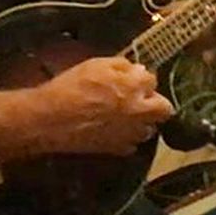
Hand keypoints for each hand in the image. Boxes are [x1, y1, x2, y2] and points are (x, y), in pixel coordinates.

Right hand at [37, 56, 173, 155]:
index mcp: (134, 86)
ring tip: (128, 117)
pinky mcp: (116, 149)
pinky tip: (115, 131)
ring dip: (143, 122)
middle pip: (165, 110)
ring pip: (150, 130)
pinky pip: (132, 145)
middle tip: (141, 100)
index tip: (134, 79)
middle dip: (156, 103)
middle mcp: (138, 110)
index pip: (153, 80)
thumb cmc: (71, 86)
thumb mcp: (95, 64)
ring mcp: (129, 132)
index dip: (143, 79)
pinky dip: (127, 139)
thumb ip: (122, 66)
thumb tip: (139, 71)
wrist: (50, 119)